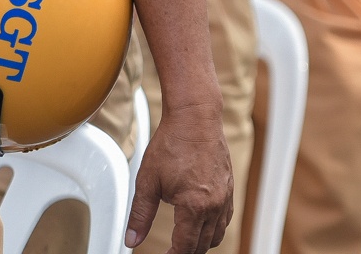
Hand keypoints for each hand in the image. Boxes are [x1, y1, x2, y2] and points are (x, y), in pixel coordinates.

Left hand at [126, 104, 232, 251]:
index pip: (185, 246)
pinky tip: (201, 223)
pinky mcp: (229, 190)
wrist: (195, 119)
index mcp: (194, 207)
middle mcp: (214, 206)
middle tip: (172, 250)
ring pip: (217, 234)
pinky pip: (224, 219)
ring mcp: (225, 198)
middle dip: (187, 251)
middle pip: (203, 245)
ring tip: (185, 242)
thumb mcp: (147, 181)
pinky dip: (213, 227)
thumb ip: (140, 214)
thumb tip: (131, 239)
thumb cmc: (172, 144)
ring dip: (201, 242)